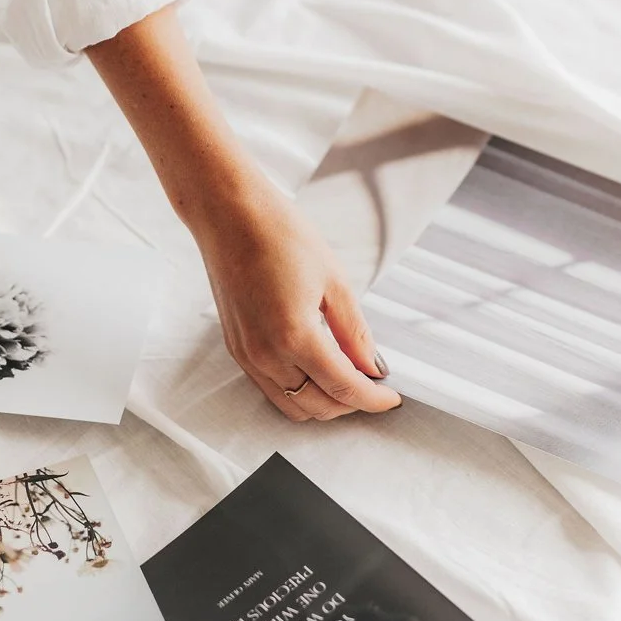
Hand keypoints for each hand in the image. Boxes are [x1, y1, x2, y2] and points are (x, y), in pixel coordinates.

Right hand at [191, 174, 401, 422]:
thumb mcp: (334, 281)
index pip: (343, 388)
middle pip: (316, 406)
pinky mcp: (236, 348)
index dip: (372, 399)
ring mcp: (246, 355)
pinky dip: (297, 389)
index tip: (391, 398)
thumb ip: (355, 333)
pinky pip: (271, 388)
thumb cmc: (278, 235)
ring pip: (291, 405)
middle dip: (350, 403)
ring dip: (322, 401)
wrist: (229, 215)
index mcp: (294, 336)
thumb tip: (373, 367)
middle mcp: (265, 354)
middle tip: (372, 385)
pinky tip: (315, 369)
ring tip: (346, 378)